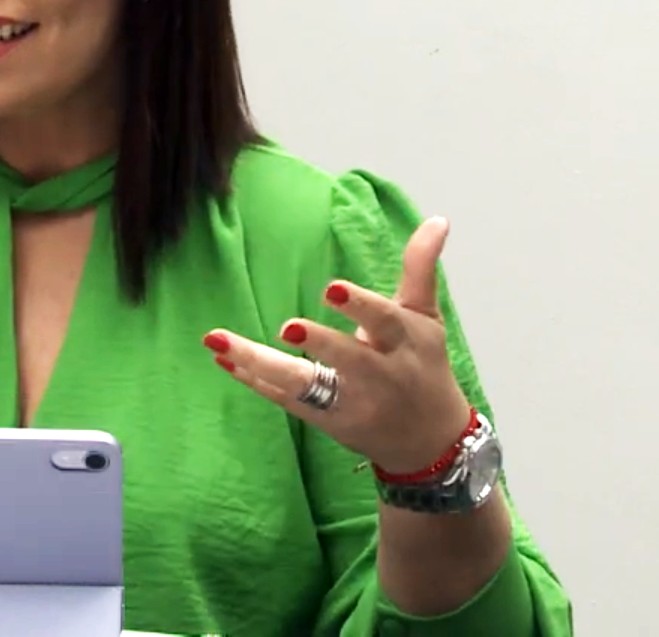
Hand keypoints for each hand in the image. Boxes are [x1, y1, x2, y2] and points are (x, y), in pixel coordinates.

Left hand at [204, 216, 471, 473]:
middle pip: (346, 359)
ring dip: (261, 364)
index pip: (384, 321)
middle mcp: (380, 375)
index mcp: (404, 342)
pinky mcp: (327, 420)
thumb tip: (437, 220)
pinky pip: (287, 400)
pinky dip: (255, 381)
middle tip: (287, 327)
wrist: (429, 439)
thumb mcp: (426, 317)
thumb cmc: (424, 365)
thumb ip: (420, 268)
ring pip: (305, 384)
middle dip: (318, 344)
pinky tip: (225, 361)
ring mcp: (351, 402)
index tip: (332, 289)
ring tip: (221, 344)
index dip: (359, 306)